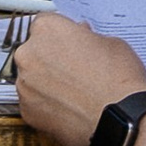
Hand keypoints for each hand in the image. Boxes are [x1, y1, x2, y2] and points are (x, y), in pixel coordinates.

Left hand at [13, 12, 145, 145]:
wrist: (120, 121)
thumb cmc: (118, 80)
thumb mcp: (110, 43)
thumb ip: (86, 37)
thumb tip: (81, 40)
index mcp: (47, 29)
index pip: (46, 24)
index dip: (62, 36)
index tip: (71, 45)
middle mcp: (29, 54)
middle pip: (35, 52)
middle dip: (51, 59)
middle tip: (75, 71)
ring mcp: (24, 85)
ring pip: (32, 79)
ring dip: (47, 83)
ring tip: (75, 94)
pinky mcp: (27, 112)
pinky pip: (34, 104)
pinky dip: (47, 106)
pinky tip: (69, 109)